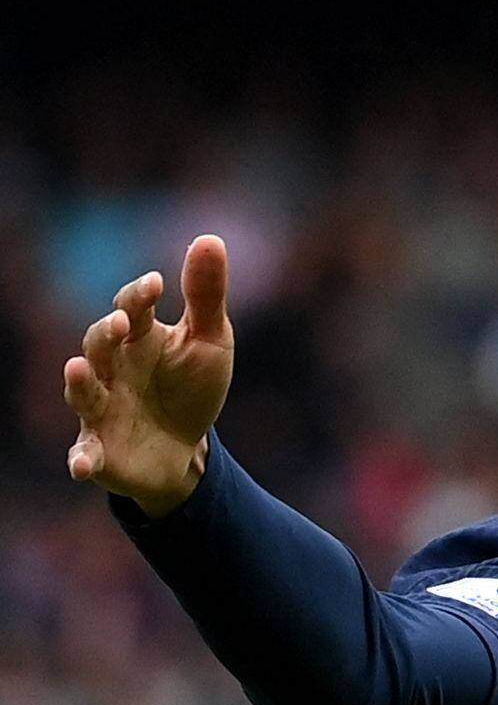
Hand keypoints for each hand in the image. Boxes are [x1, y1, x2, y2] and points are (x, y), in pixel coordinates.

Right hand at [62, 235, 234, 516]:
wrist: (184, 449)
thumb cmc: (191, 387)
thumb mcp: (209, 341)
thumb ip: (205, 294)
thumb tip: (210, 237)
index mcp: (138, 338)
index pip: (132, 309)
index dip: (140, 296)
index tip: (157, 284)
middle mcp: (112, 368)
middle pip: (100, 344)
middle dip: (106, 332)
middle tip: (120, 323)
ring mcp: (101, 408)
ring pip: (84, 391)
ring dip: (82, 381)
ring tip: (81, 367)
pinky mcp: (99, 450)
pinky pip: (85, 454)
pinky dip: (82, 459)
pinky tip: (83, 466)